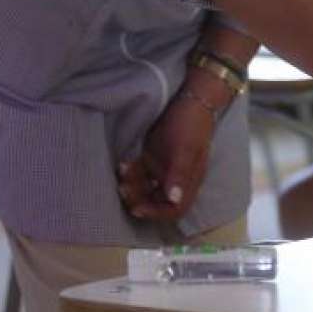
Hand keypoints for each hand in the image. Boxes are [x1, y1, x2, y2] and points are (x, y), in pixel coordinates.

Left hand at [117, 90, 217, 219]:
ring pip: (147, 187)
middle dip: (140, 199)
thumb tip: (174, 200)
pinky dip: (131, 171)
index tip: (137, 208)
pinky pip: (141, 171)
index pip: (175, 208)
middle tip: (123, 190)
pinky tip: (123, 164)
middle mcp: (177, 178)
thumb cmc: (191, 124)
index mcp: (190, 180)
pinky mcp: (156, 156)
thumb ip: (179, 174)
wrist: (190, 99)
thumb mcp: (185, 149)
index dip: (157, 213)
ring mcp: (166, 167)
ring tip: (121, 176)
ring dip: (133, 186)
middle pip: (158, 200)